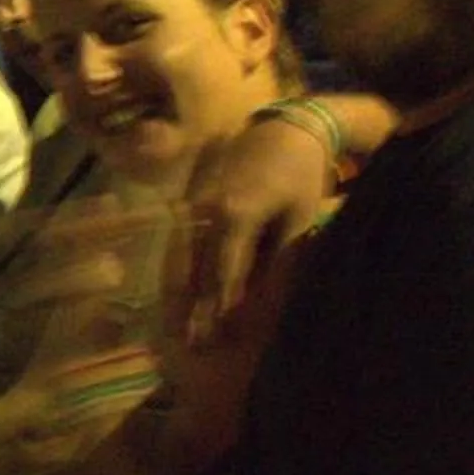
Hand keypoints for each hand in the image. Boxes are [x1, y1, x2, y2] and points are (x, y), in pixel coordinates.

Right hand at [177, 114, 333, 343]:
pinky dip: (176, 269)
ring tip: (173, 327)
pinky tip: (174, 291)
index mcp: (234, 217)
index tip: (215, 342)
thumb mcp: (300, 218)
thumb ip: (279, 260)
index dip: (218, 311)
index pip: (222, 275)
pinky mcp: (189, 202)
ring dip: (176, 293)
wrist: (284, 128)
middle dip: (190, 310)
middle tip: (187, 346)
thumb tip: (262, 303)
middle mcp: (204, 212)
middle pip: (193, 270)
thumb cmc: (300, 175)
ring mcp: (191, 205)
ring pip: (178, 258)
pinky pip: (179, 243)